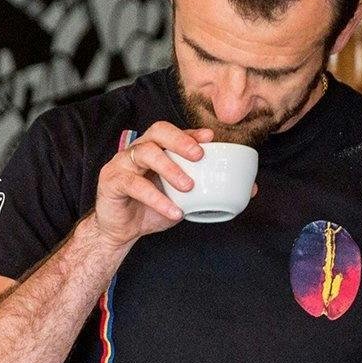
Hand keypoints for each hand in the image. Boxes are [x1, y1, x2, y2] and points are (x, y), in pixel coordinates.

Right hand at [90, 122, 222, 246]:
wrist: (120, 231)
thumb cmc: (150, 210)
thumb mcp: (183, 200)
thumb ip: (210, 191)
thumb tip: (250, 190)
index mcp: (155, 149)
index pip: (173, 132)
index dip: (190, 133)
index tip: (210, 138)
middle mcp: (138, 150)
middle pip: (157, 131)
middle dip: (180, 140)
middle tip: (199, 156)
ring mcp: (122, 163)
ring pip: (146, 153)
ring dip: (170, 168)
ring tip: (188, 186)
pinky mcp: (111, 180)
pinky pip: (135, 184)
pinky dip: (157, 198)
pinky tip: (174, 210)